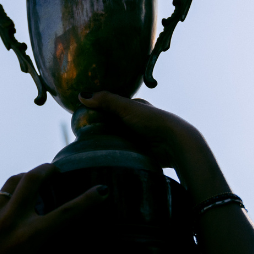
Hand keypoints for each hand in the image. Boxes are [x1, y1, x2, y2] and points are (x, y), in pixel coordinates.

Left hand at [0, 163, 106, 253]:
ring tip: (36, 180)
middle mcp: (10, 220)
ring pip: (14, 181)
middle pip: (33, 179)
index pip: (67, 212)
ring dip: (28, 177)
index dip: (88, 199)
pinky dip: (8, 200)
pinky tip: (11, 211)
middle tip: (56, 170)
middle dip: (48, 169)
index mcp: (30, 237)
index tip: (102, 190)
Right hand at [78, 91, 230, 203]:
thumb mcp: (126, 107)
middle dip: (100, 129)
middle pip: (113, 125)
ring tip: (87, 149)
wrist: (173, 144)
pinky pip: (123, 154)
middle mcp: (136, 123)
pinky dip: (114, 154)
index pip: (112, 108)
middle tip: (80, 136)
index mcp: (135, 109)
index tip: (81, 118)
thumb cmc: (151, 121)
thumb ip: (105, 100)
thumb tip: (81, 95)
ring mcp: (139, 139)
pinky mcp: (140, 154)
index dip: (98, 111)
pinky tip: (102, 158)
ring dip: (106, 144)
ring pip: (117, 140)